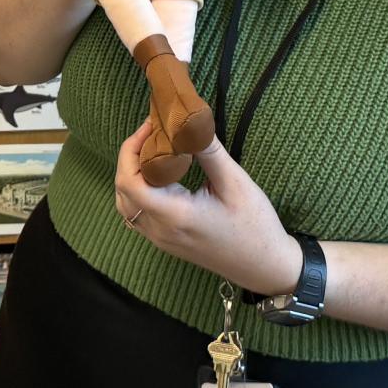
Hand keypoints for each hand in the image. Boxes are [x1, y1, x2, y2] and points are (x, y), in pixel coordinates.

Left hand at [112, 119, 304, 296]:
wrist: (265, 267)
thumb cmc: (254, 226)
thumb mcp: (236, 183)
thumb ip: (209, 152)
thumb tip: (190, 121)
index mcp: (174, 215)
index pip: (130, 181)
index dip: (132, 149)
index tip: (150, 126)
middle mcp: (160, 230)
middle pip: (123, 189)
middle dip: (130, 156)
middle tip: (152, 132)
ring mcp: (160, 239)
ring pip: (126, 203)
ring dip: (131, 174)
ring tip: (153, 150)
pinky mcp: (165, 242)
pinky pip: (137, 214)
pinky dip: (138, 190)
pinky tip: (158, 175)